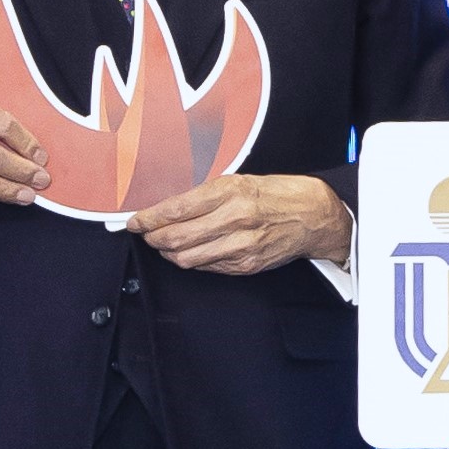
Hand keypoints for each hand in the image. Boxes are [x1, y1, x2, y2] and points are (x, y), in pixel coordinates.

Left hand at [135, 170, 348, 275]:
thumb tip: (170, 208)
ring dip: (169, 252)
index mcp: (230, 192)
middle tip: (146, 233)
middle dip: (153, 238)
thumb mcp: (239, 181)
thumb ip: (205, 195)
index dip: (149, 218)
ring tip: (165, 244)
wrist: (312, 215)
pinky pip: (207, 267)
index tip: (136, 221)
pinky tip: (192, 251)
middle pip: (176, 238)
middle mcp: (234, 219)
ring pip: (187, 258)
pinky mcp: (246, 264)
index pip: (176, 209)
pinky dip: (193, 260)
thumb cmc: (276, 194)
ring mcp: (241, 245)